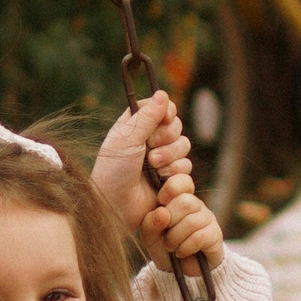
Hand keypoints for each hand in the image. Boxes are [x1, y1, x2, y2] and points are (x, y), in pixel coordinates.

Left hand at [91, 93, 194, 235]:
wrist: (116, 206)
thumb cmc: (114, 171)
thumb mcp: (127, 138)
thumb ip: (146, 116)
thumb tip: (163, 93)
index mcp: (135, 126)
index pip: (161, 107)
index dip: (167, 112)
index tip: (165, 118)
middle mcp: (150, 140)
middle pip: (176, 126)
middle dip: (167, 139)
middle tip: (150, 150)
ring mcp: (161, 159)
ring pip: (184, 146)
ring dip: (170, 157)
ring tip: (153, 168)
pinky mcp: (170, 178)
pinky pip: (186, 168)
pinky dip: (175, 174)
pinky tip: (160, 182)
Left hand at [142, 176, 225, 272]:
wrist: (179, 273)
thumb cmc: (164, 248)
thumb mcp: (150, 236)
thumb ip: (150, 222)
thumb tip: (162, 212)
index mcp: (179, 199)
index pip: (182, 180)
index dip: (171, 188)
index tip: (160, 201)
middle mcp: (195, 205)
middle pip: (186, 201)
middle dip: (171, 221)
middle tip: (165, 234)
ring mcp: (207, 219)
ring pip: (192, 220)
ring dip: (176, 238)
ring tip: (171, 247)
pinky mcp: (216, 235)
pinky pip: (200, 236)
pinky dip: (185, 247)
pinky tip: (181, 253)